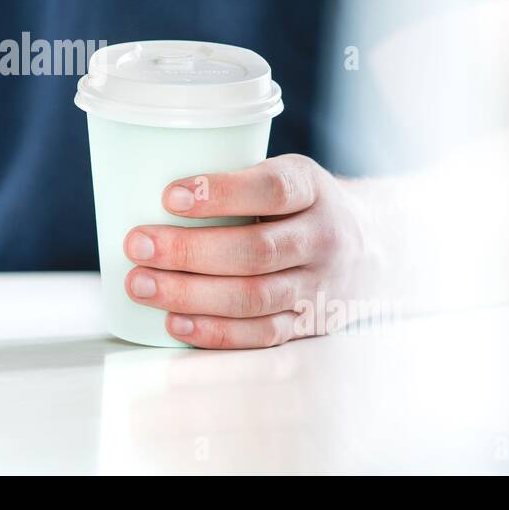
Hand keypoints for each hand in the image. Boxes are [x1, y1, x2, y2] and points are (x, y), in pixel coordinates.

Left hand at [123, 154, 373, 348]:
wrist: (371, 246)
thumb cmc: (299, 205)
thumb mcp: (283, 174)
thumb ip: (235, 182)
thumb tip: (142, 189)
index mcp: (312, 188)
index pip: (271, 190)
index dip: (220, 193)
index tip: (168, 196)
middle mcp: (323, 238)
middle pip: (255, 251)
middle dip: (188, 251)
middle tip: (138, 245)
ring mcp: (320, 286)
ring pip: (254, 297)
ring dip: (190, 294)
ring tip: (141, 284)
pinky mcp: (310, 324)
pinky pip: (261, 335)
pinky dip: (215, 332)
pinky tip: (174, 321)